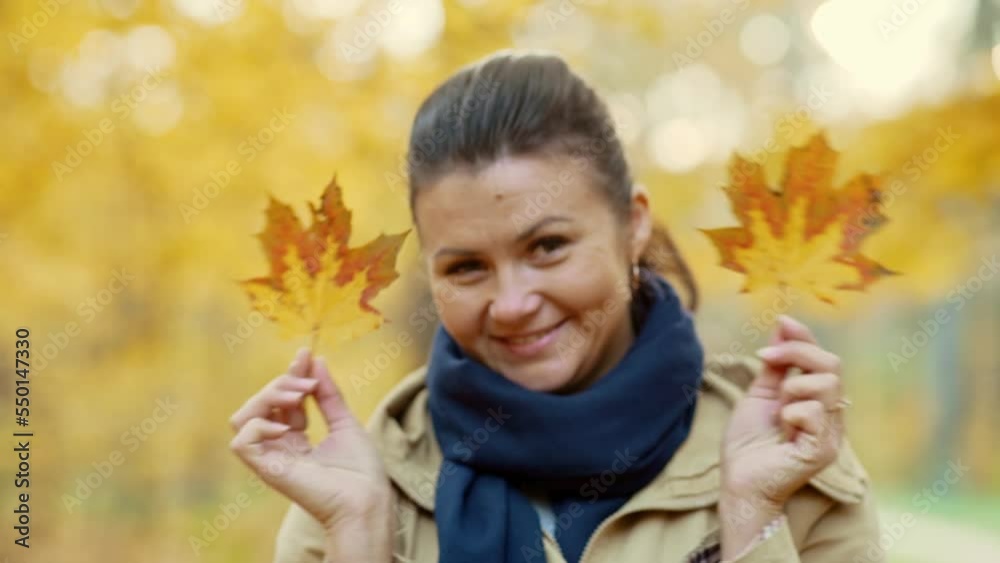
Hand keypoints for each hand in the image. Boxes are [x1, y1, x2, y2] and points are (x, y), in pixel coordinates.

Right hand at [229, 347, 392, 533]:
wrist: (366, 500)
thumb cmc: (361, 471)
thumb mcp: (344, 421)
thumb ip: (327, 394)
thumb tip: (316, 361)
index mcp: (296, 439)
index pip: (281, 400)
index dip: (289, 375)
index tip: (306, 354)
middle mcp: (280, 447)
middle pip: (259, 404)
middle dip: (281, 383)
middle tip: (308, 384)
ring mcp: (271, 458)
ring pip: (242, 417)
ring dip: (266, 397)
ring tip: (297, 397)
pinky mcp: (267, 469)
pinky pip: (241, 441)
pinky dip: (259, 425)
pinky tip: (287, 426)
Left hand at [720, 315, 845, 507]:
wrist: (738, 480)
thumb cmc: (749, 443)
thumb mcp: (760, 394)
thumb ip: (775, 363)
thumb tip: (783, 325)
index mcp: (816, 400)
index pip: (824, 359)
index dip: (805, 338)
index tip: (782, 323)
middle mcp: (829, 415)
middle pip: (833, 365)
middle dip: (798, 353)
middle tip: (767, 358)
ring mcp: (830, 433)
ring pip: (829, 385)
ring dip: (794, 386)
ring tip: (779, 406)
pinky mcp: (823, 451)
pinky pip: (816, 412)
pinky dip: (794, 412)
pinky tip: (783, 427)